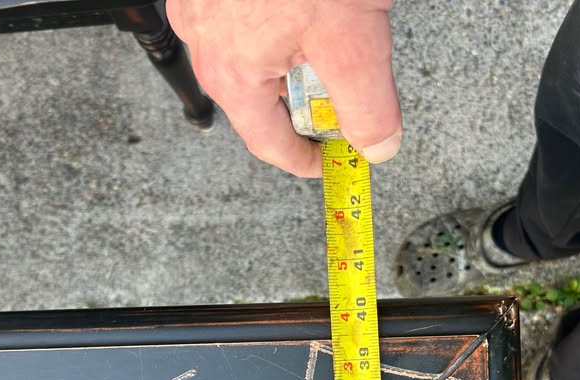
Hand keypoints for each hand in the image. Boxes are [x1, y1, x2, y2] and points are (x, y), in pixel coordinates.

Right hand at [167, 0, 401, 177]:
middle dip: (298, 102)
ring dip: (287, 56)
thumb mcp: (352, 39)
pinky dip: (273, 22)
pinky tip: (301, 5)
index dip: (303, 160)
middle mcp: (205, 36)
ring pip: (247, 50)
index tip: (325, 164)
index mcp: (231, 70)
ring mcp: (201, 0)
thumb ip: (367, 103)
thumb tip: (377, 144)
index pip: (267, 142)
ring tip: (325, 35)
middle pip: (256, 95)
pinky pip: (240, 14)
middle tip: (335, 99)